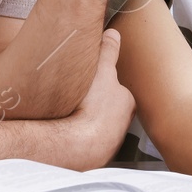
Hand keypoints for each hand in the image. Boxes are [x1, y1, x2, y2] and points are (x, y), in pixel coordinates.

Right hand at [45, 29, 134, 168]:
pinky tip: (65, 131)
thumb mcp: (101, 70)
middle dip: (97, 105)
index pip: (120, 90)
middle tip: (80, 99)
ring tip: (70, 115)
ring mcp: (107, 144)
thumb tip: (113, 34)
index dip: (107, 84)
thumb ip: (108, 51)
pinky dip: (76, 137)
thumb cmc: (92, 108)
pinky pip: (84, 143)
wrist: (76, 146)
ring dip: (86, 122)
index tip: (94, 83)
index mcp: (127, 104)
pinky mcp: (91, 157)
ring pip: (97, 128)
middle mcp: (121, 126)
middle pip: (109, 110)